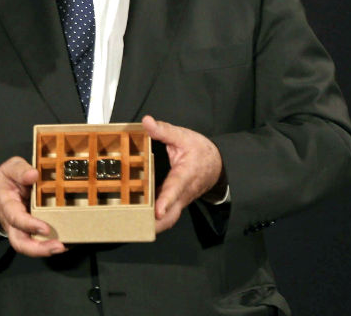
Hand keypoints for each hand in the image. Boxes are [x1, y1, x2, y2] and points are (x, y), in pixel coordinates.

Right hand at [0, 157, 64, 256]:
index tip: (46, 228)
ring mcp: (22, 230)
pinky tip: (69, 242)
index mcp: (7, 205)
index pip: (16, 218)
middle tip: (58, 247)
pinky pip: (40, 242)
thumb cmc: (7, 179)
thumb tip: (33, 175)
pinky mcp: (31, 232)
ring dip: (47, 250)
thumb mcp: (11, 168)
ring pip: (29, 247)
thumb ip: (20, 170)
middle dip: (39, 249)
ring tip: (65, 247)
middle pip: (20, 243)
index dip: (29, 225)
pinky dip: (53, 244)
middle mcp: (13, 223)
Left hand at [142, 115, 224, 232]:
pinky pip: (167, 214)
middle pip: (172, 214)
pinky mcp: (177, 202)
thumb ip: (164, 130)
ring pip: (169, 218)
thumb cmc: (201, 151)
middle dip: (157, 224)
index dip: (166, 201)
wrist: (217, 164)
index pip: (175, 189)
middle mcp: (184, 192)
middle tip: (138, 227)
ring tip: (133, 227)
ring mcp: (181, 200)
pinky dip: (155, 219)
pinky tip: (139, 217)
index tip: (157, 210)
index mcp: (186, 175)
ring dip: (154, 225)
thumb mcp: (184, 136)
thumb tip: (147, 122)